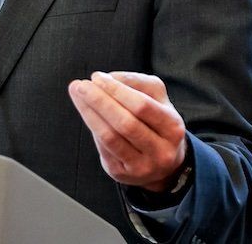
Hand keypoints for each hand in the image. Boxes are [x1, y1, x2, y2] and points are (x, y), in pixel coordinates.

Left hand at [68, 71, 187, 192]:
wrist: (163, 162)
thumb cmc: (155, 121)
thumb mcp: (156, 98)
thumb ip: (136, 82)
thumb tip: (109, 78)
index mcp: (172, 127)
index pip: (142, 106)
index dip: (117, 90)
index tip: (97, 77)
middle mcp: (161, 151)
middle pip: (126, 123)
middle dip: (100, 101)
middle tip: (81, 85)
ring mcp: (142, 166)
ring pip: (111, 138)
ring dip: (90, 114)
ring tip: (78, 96)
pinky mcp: (122, 174)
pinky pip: (103, 148)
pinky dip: (93, 127)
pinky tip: (86, 113)